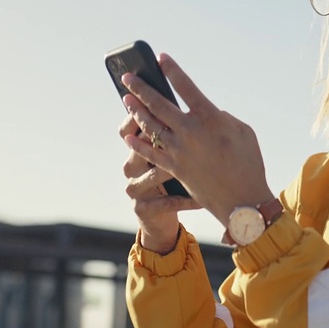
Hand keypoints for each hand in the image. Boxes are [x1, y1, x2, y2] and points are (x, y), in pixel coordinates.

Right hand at [118, 115, 197, 252]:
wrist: (161, 217)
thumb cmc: (171, 180)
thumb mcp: (168, 156)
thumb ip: (173, 135)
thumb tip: (193, 112)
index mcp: (135, 150)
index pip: (127, 130)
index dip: (139, 118)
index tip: (163, 109)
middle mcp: (131, 168)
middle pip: (138, 148)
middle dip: (161, 138)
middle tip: (183, 132)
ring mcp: (135, 189)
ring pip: (154, 174)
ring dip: (176, 170)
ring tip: (195, 165)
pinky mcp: (142, 209)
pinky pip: (167, 202)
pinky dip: (186, 200)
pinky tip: (201, 199)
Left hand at [120, 53, 273, 226]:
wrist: (243, 200)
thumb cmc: (249, 163)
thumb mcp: (243, 131)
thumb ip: (222, 117)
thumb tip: (206, 113)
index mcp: (210, 118)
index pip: (186, 87)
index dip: (172, 70)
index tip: (160, 58)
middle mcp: (190, 132)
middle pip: (158, 104)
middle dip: (140, 88)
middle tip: (127, 77)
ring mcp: (179, 151)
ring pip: (150, 126)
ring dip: (135, 111)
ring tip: (125, 99)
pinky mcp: (174, 168)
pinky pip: (150, 153)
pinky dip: (137, 144)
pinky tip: (128, 135)